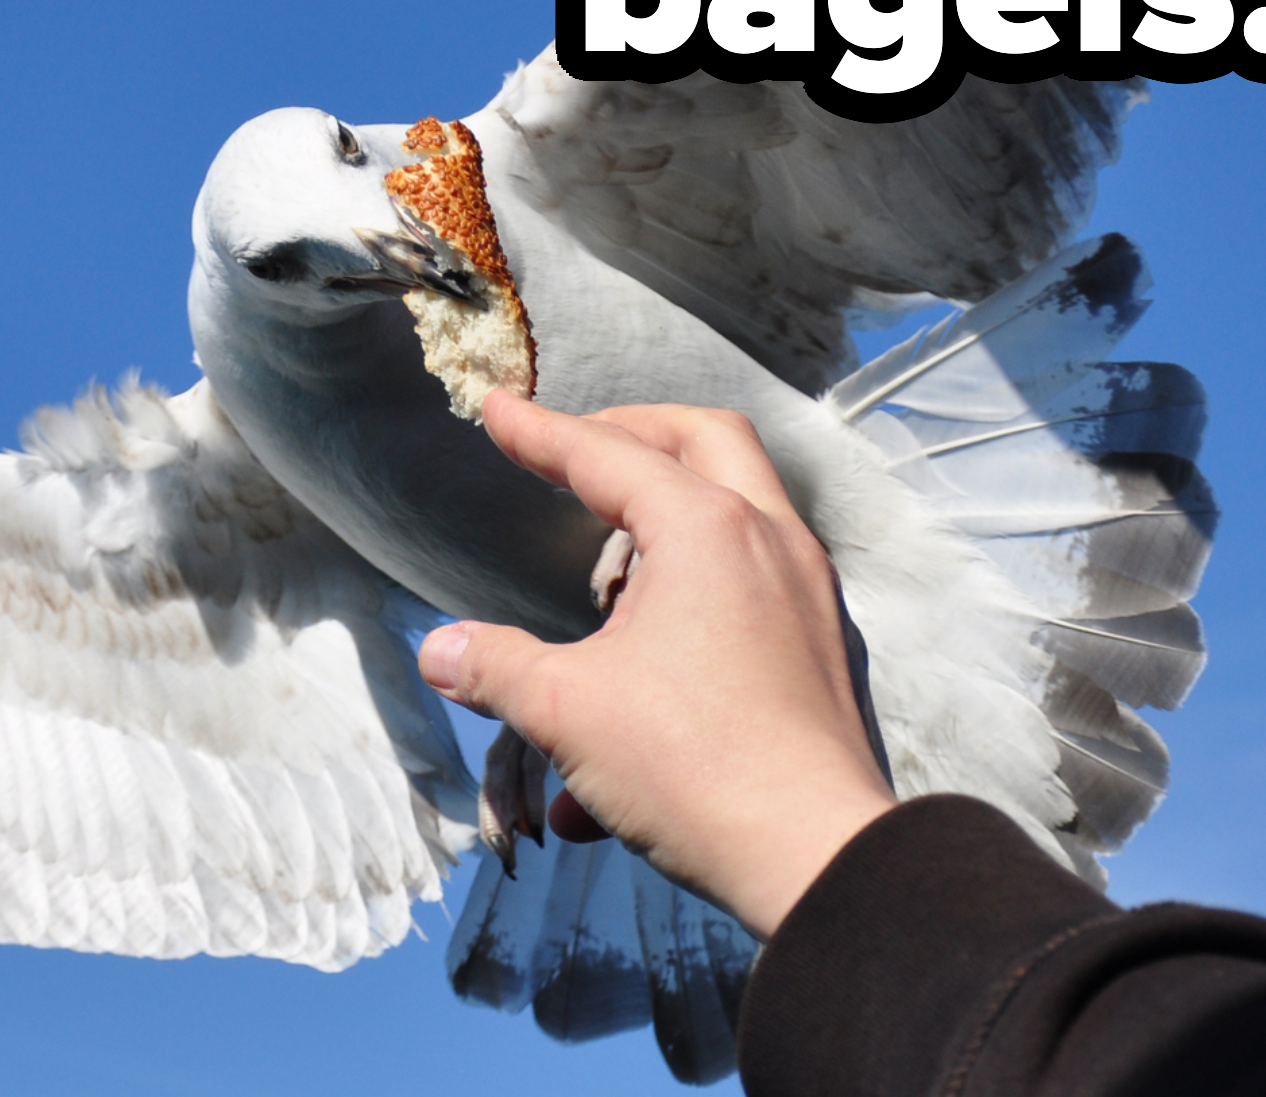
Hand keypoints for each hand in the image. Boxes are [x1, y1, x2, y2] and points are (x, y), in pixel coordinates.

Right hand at [418, 392, 897, 937]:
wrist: (817, 854)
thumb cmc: (695, 767)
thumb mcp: (568, 712)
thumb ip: (496, 668)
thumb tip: (440, 652)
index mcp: (707, 530)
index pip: (608, 456)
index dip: (541, 434)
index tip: (496, 410)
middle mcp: (770, 541)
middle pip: (701, 441)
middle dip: (630, 436)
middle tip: (572, 457)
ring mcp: (809, 592)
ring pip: (740, 510)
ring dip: (669, 518)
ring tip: (607, 577)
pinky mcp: (825, 646)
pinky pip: (758, 585)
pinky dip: (700, 590)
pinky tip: (651, 664)